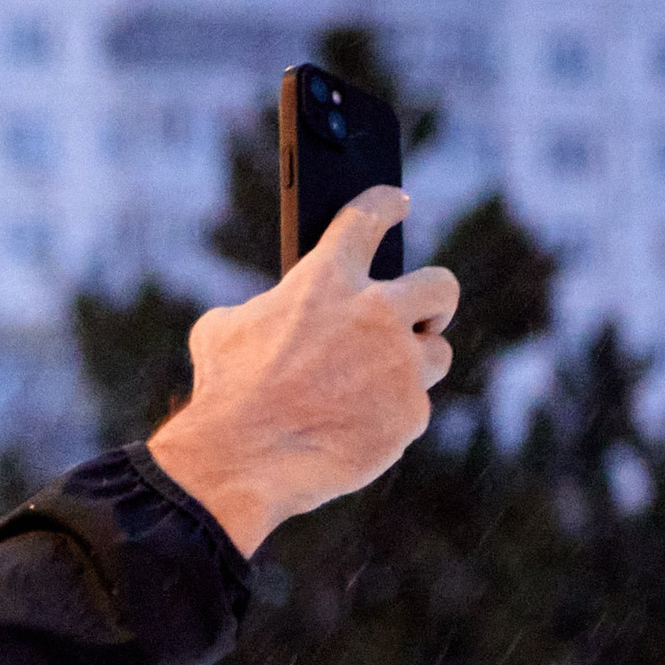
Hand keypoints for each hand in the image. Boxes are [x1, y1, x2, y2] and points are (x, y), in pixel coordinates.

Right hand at [145, 186, 454, 557]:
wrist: (241, 461)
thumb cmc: (225, 394)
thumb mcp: (223, 330)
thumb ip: (267, 309)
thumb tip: (279, 315)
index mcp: (324, 280)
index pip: (368, 217)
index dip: (387, 204)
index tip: (397, 203)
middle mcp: (374, 314)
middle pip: (440, 285)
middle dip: (433, 300)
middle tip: (420, 317)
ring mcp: (399, 366)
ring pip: (434, 353)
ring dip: (409, 366)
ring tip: (369, 389)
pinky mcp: (410, 413)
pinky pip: (412, 409)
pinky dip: (388, 418)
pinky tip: (352, 430)